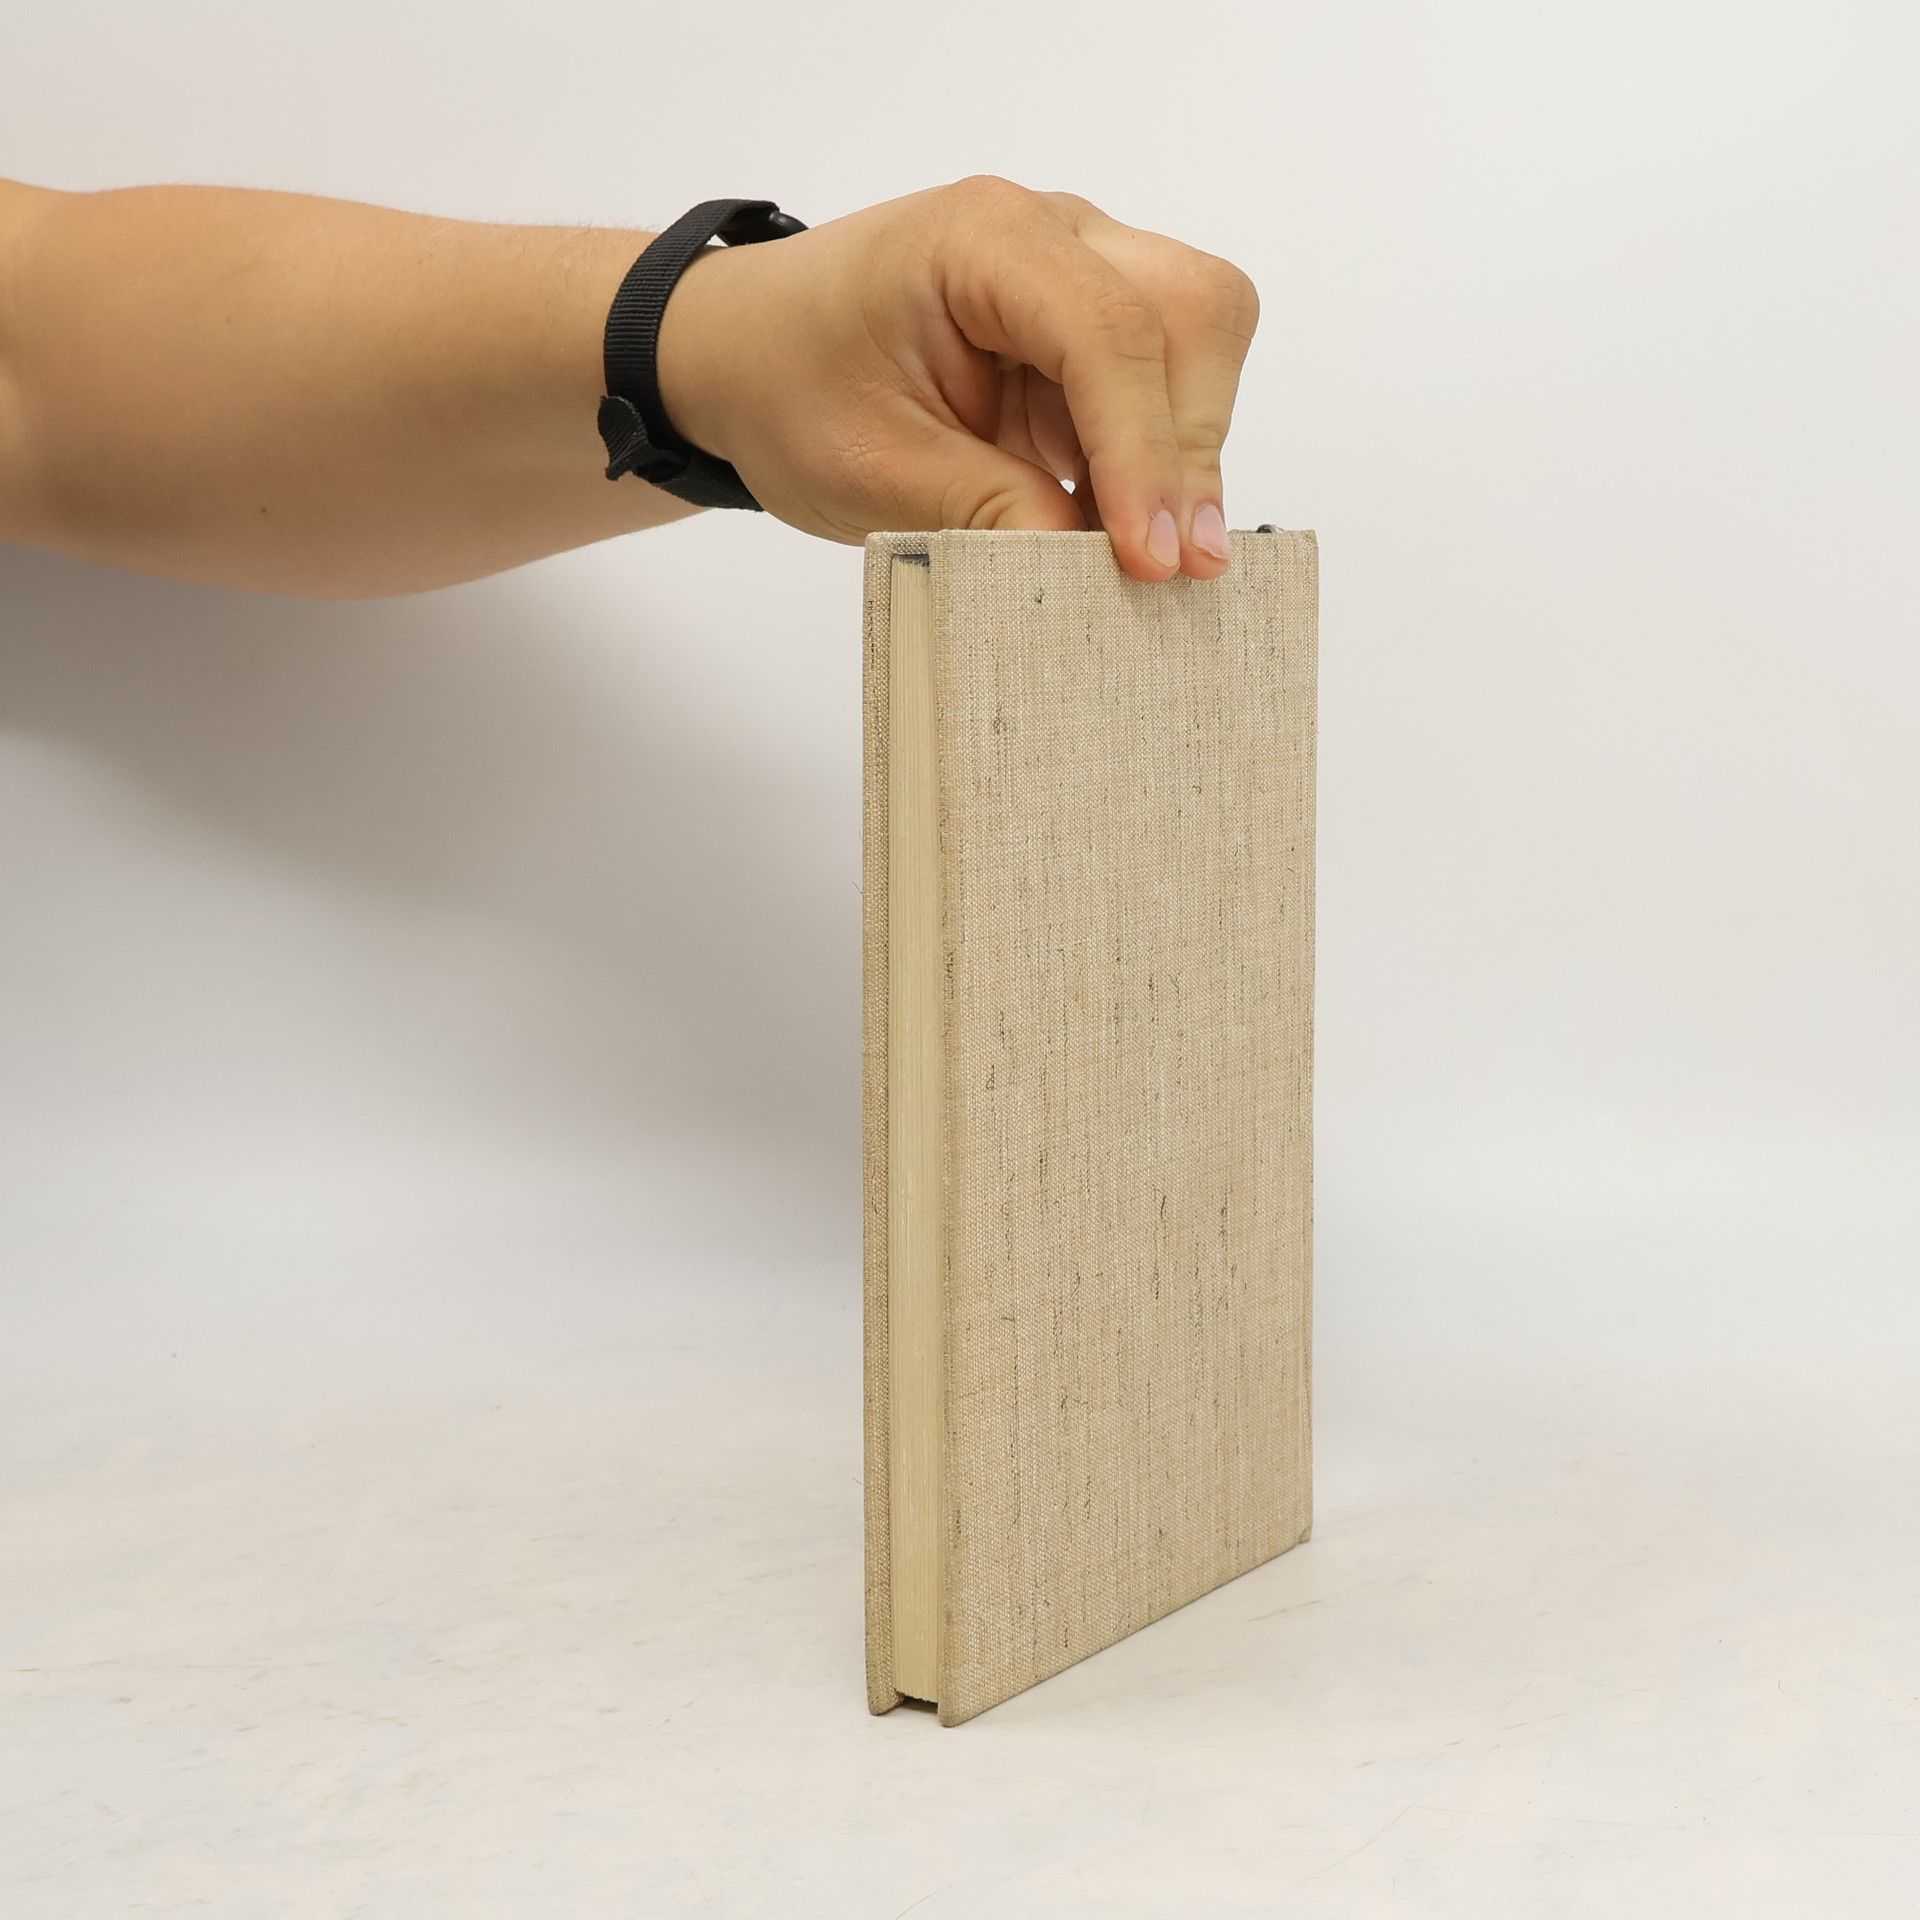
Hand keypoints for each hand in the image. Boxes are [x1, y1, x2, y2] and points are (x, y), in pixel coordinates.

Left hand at [658, 177, 1260, 582]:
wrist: (749, 353)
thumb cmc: (790, 386)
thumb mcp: (873, 469)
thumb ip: (989, 511)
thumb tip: (1095, 566)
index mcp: (982, 237)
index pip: (1108, 330)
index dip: (1142, 451)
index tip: (1149, 559)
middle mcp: (1053, 232)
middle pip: (1192, 311)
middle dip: (1191, 445)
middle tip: (1174, 567)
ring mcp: (1082, 273)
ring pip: (1200, 344)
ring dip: (1183, 456)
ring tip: (1139, 558)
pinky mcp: (1090, 332)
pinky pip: (1166, 386)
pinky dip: (1158, 464)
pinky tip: (1124, 532)